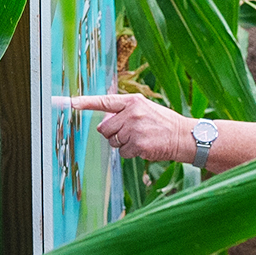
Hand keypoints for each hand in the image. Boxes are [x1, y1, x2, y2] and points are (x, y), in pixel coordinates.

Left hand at [70, 94, 198, 161]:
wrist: (183, 136)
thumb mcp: (146, 109)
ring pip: (113, 141)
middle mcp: (132, 113)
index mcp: (133, 101)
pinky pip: (122, 152)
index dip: (86, 103)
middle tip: (130, 133)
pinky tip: (144, 147)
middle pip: (105, 128)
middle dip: (113, 134)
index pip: (105, 101)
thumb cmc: (163, 123)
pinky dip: (130, 153)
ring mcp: (134, 129)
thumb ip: (125, 112)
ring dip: (123, 144)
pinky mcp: (137, 144)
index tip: (71, 103)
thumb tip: (104, 123)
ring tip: (140, 139)